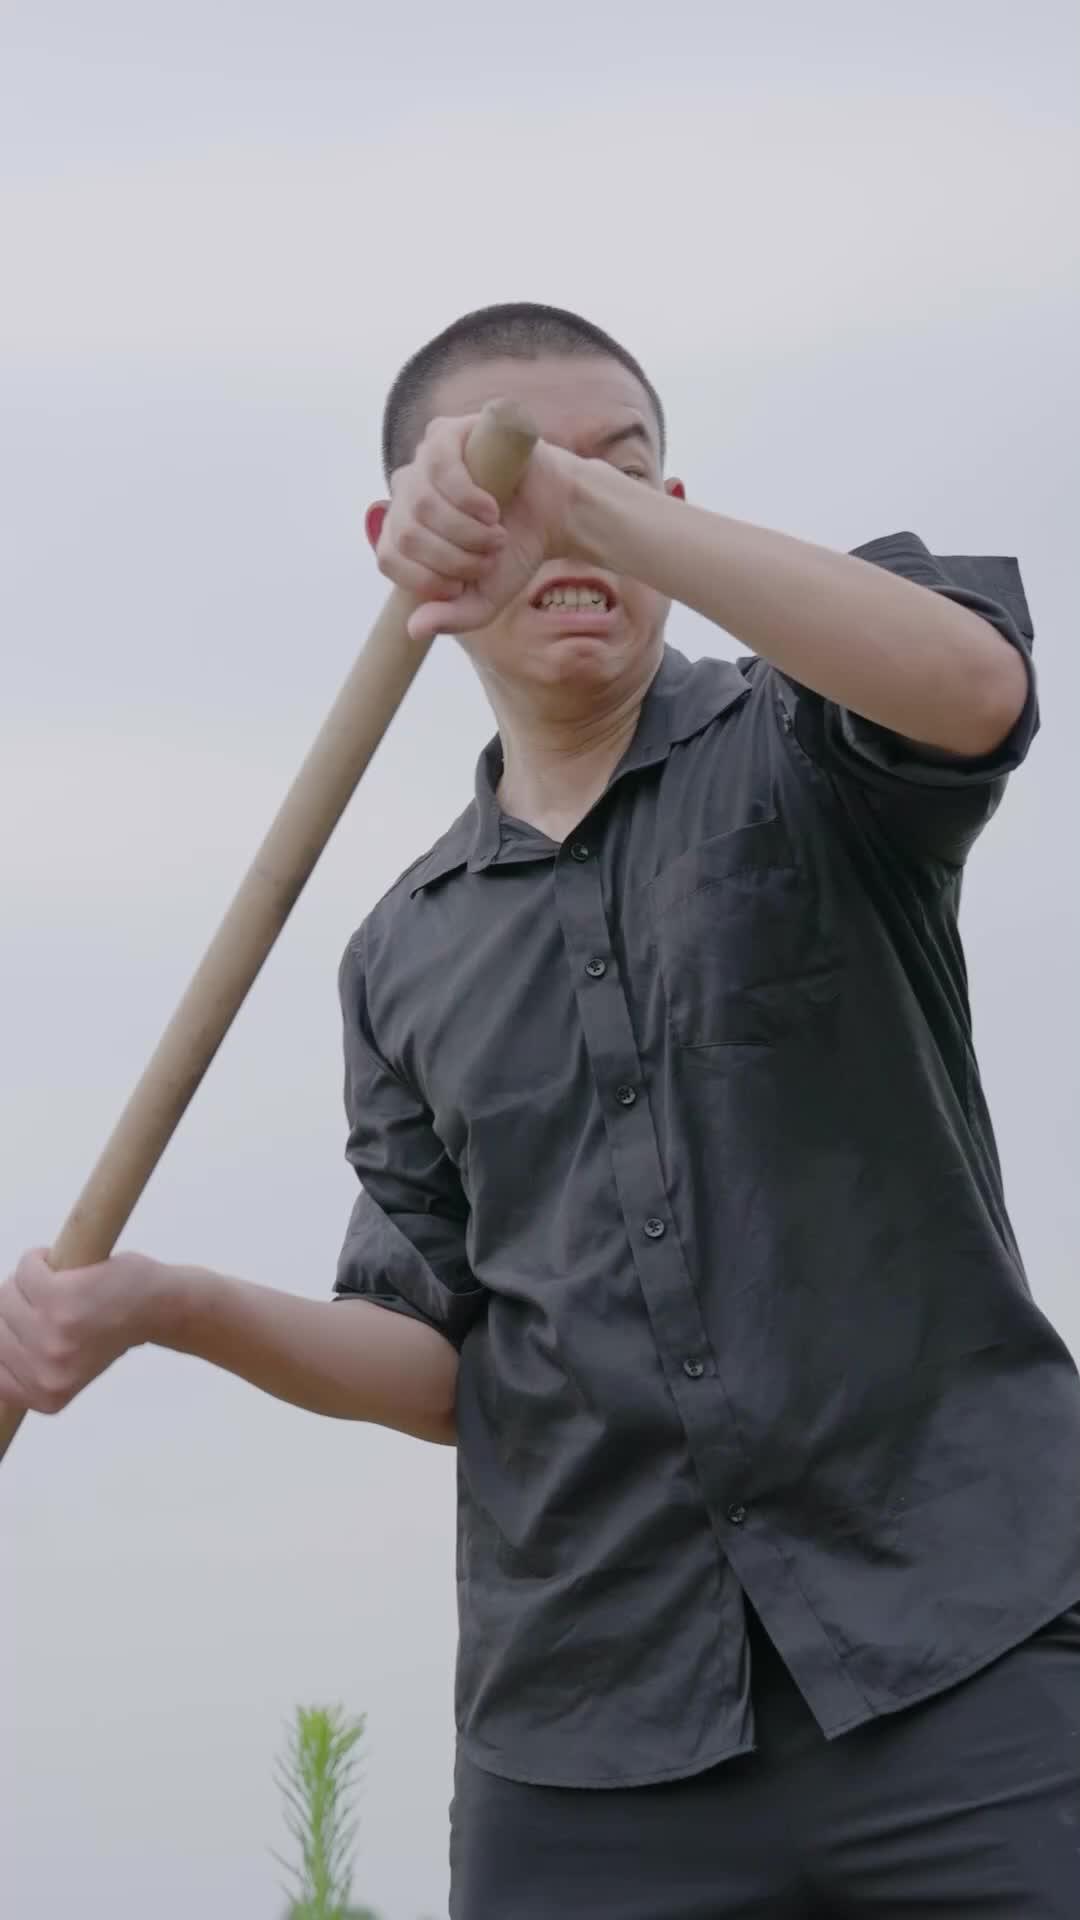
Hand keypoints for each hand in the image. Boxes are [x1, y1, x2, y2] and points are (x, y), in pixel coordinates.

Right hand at [0, 1246, 165, 1414]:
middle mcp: (46, 1372)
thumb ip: (27, 1370)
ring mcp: (51, 1336)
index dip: (3, 1338)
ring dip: (25, 1280)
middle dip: (13, 1304)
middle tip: (43, 1296)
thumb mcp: (66, 1371)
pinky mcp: (59, 1298)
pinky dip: (36, 1259)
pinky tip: (54, 1261)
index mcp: (45, 1396)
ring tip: (55, 1281)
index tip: (21, 1324)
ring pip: (6, 1296)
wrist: (158, 1308)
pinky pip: (25, 1269)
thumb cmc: (112, 1331)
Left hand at [376, 414, 580, 643]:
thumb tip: (414, 629)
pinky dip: (468, 499)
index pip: (388, 557)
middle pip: (406, 533)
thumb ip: (452, 617)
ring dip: (466, 532)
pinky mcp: (449, 432)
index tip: (463, 584)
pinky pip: (441, 467)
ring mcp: (424, 459)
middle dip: (453, 558)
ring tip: (497, 535)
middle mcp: (407, 492)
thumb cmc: (515, 553)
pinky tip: (491, 509)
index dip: (426, 578)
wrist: (554, 514)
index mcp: (404, 529)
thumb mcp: (484, 598)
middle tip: (489, 558)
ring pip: (422, 503)